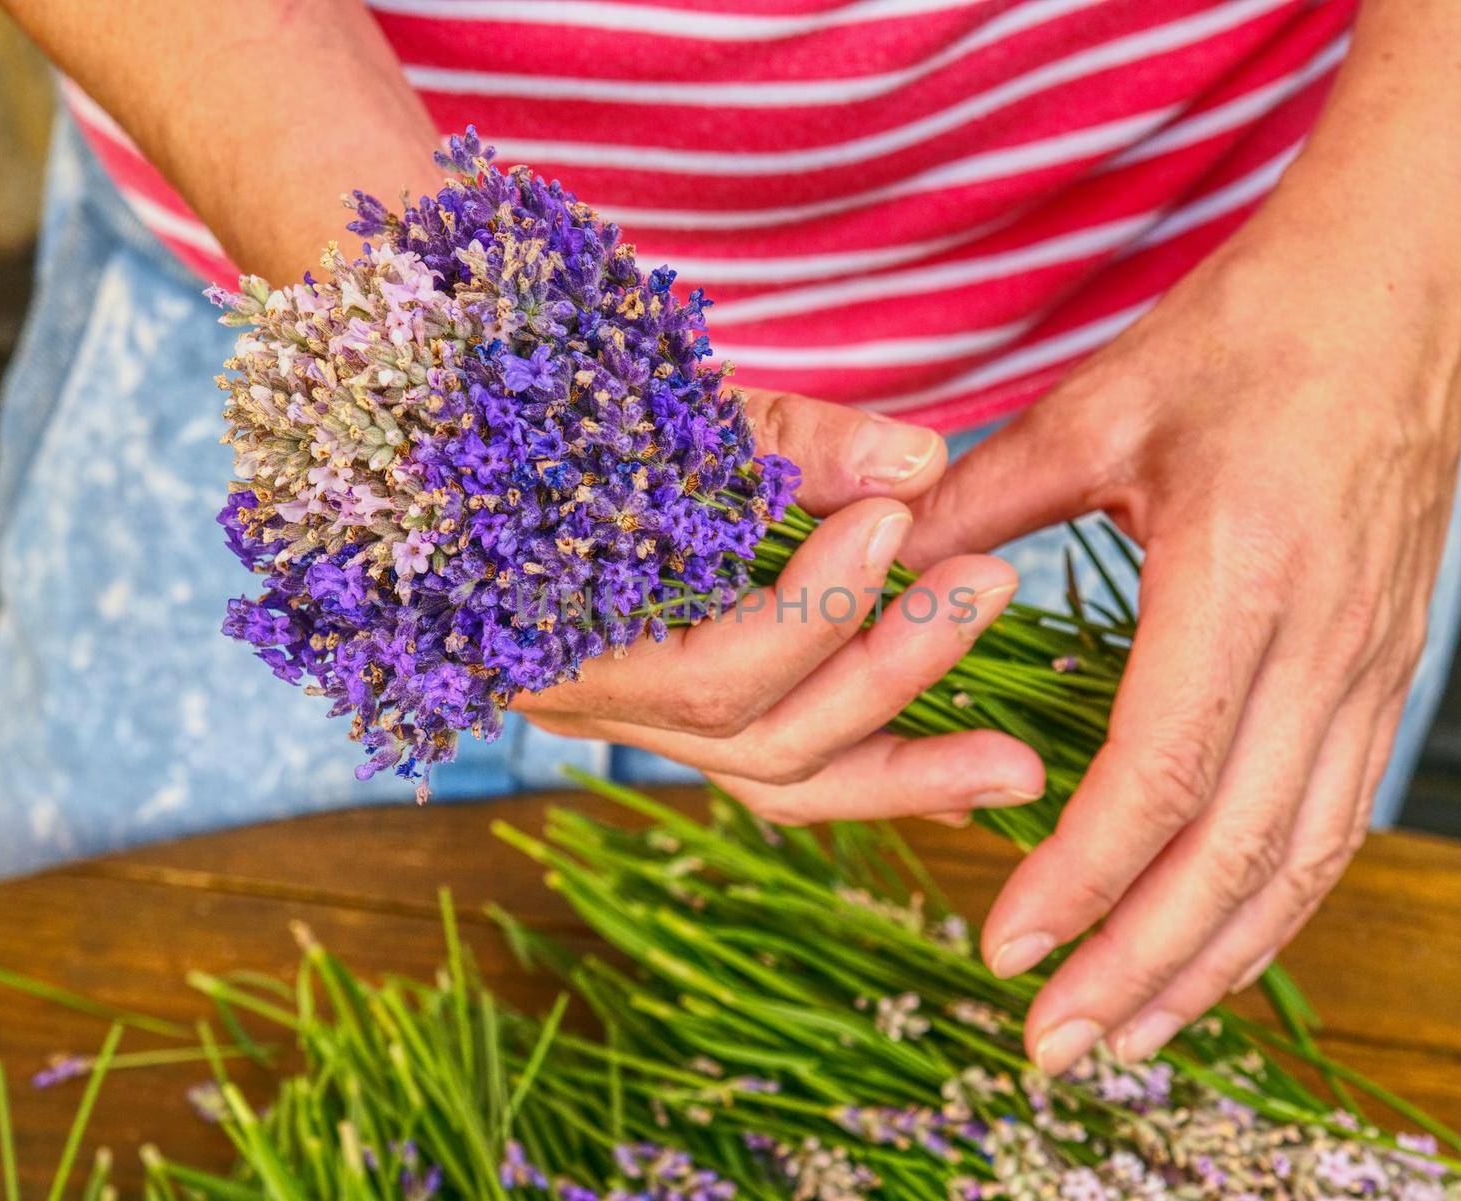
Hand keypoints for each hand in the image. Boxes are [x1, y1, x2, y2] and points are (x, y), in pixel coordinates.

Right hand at [517, 389, 1045, 824]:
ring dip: (903, 765)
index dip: (821, 606)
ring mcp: (629, 713)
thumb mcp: (652, 407)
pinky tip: (957, 772)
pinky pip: (773, 758)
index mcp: (559, 636)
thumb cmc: (534, 404)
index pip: (716, 671)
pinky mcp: (670, 707)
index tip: (898, 516)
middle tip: (994, 589)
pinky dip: (868, 761)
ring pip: (772, 777)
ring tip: (1017, 763)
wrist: (443, 428)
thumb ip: (782, 443)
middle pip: (760, 744)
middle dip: (891, 677)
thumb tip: (920, 467)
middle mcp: (589, 703)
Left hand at [905, 200, 1460, 1073]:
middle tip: (1056, 1048)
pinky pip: (1332, 817)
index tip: (1004, 948)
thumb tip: (873, 562)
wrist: (1400, 283)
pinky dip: (1272, 904)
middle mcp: (1323, 643)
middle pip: (1235, 854)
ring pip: (1299, 860)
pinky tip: (1214, 945)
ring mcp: (1370, 664)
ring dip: (1212, 962)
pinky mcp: (1384, 668)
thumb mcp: (1099, 408)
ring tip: (1131, 1036)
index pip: (1159, 775)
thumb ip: (982, 502)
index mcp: (1239, 576)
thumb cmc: (1247, 332)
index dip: (1080, 877)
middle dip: (1141, 966)